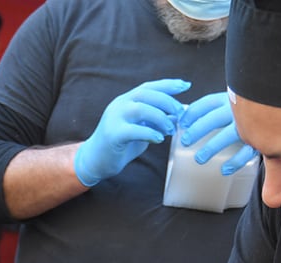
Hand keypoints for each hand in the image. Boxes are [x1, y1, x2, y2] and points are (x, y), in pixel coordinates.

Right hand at [74, 79, 190, 186]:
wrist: (95, 161)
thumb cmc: (120, 146)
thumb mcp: (141, 130)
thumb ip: (155, 121)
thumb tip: (177, 116)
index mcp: (126, 100)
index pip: (148, 86)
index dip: (168, 84)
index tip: (186, 85)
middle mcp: (119, 105)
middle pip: (146, 94)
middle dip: (167, 101)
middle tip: (180, 113)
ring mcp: (114, 118)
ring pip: (140, 108)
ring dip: (160, 117)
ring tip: (170, 129)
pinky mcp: (113, 134)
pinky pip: (134, 130)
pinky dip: (150, 133)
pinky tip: (159, 139)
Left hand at [178, 92, 257, 174]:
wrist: (277, 111)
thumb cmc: (249, 110)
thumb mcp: (231, 104)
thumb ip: (212, 111)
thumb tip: (183, 120)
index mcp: (230, 99)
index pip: (207, 103)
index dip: (192, 113)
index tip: (181, 123)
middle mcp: (239, 110)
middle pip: (215, 118)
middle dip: (198, 130)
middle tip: (185, 141)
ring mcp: (250, 125)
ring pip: (229, 135)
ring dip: (212, 147)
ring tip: (199, 158)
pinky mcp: (260, 139)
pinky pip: (246, 152)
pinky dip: (235, 161)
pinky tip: (224, 169)